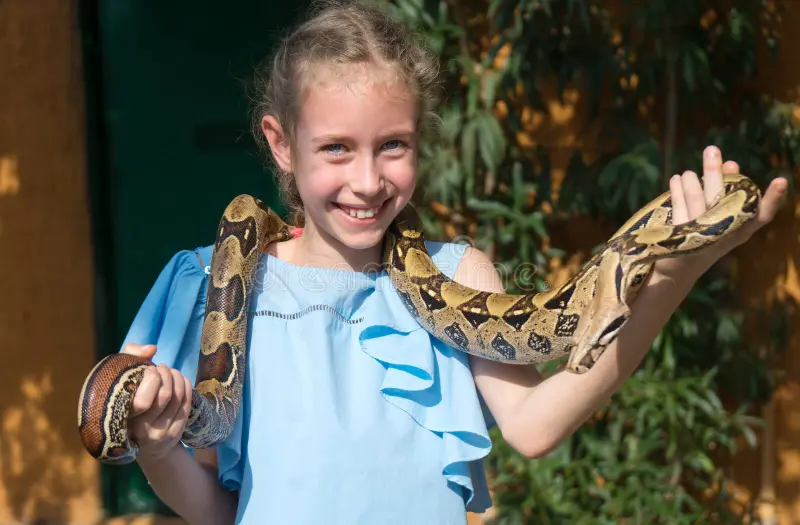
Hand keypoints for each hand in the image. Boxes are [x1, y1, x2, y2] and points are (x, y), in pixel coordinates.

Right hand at [121, 343, 192, 460]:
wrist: (136, 440)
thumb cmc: (125, 400)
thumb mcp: (119, 377)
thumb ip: (130, 355)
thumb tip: (152, 349)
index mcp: (123, 417)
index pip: (143, 399)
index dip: (151, 378)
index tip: (150, 368)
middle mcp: (140, 429)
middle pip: (164, 395)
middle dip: (167, 374)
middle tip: (163, 368)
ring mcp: (159, 433)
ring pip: (177, 398)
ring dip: (178, 378)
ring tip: (172, 372)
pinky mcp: (174, 434)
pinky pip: (186, 406)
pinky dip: (186, 388)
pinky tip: (181, 380)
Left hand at [654, 145, 787, 280]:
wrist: (677, 271)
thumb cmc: (703, 237)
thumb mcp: (720, 216)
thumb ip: (726, 191)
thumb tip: (731, 163)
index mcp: (740, 231)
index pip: (763, 216)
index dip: (772, 199)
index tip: (781, 180)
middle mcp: (724, 235)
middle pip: (722, 198)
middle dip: (714, 171)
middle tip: (712, 149)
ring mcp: (701, 236)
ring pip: (697, 197)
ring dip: (690, 179)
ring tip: (686, 173)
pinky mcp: (680, 237)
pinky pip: (678, 204)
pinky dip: (677, 188)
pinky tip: (676, 179)